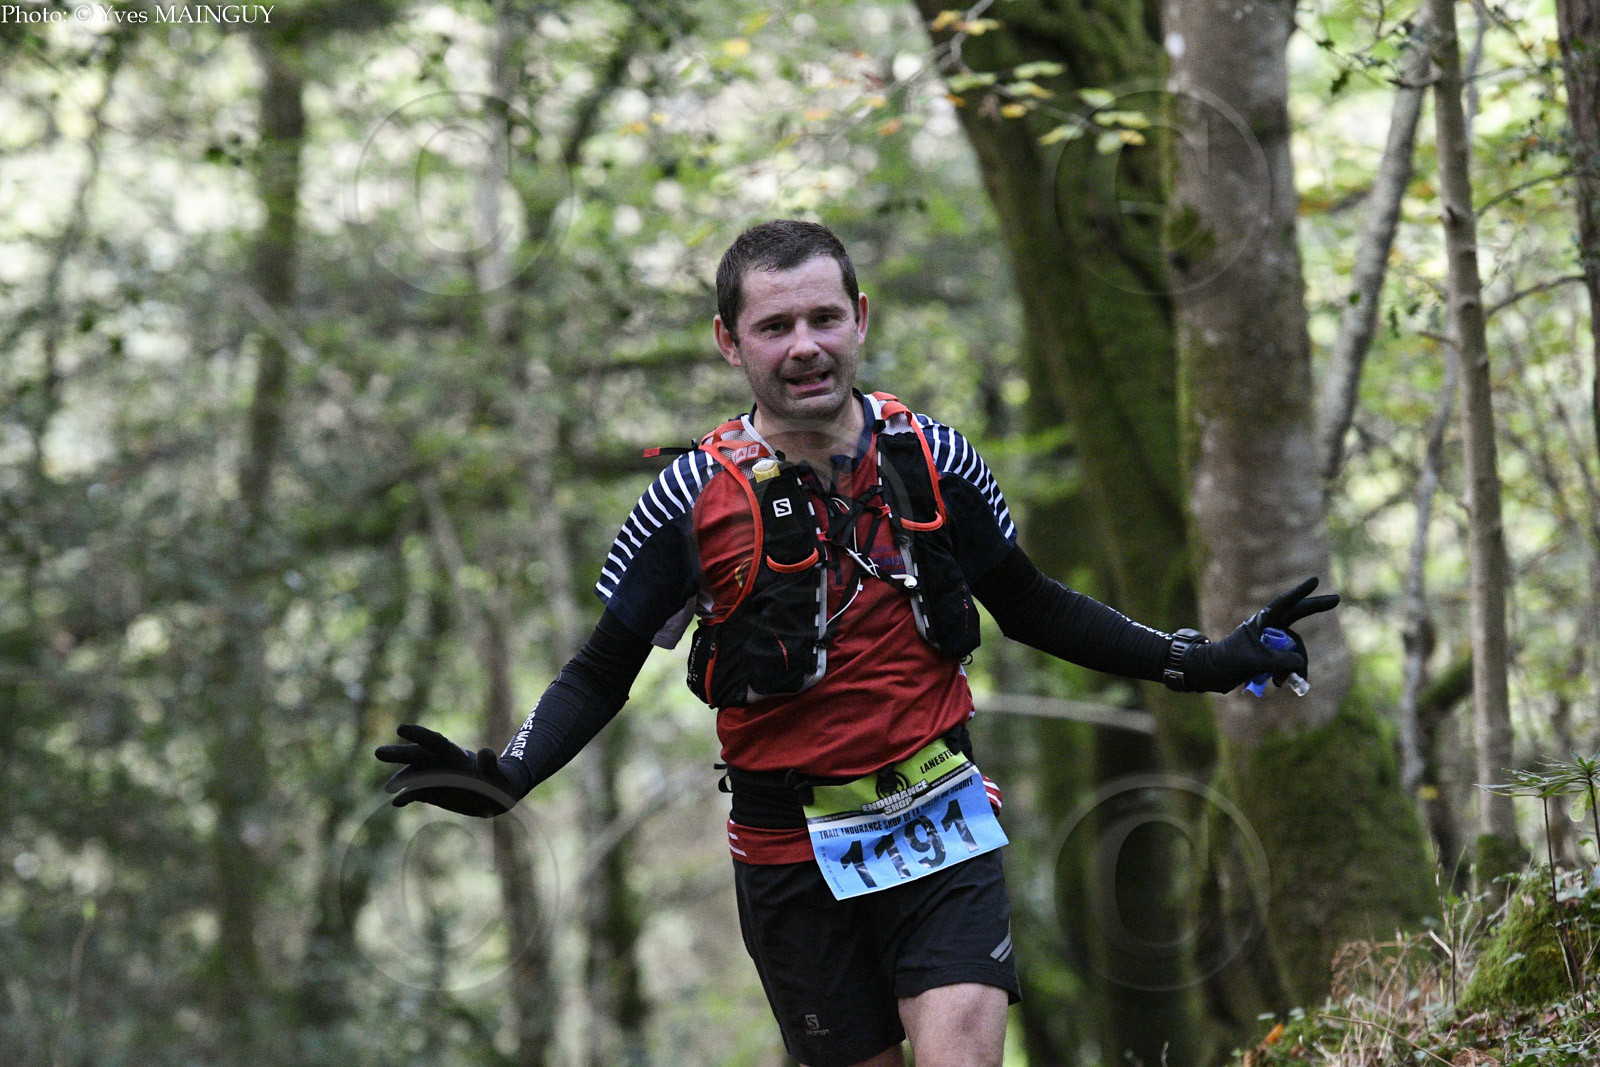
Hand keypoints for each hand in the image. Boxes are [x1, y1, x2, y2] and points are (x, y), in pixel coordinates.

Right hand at [374, 723, 520, 817]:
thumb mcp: (499, 776)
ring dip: (400, 779)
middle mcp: (441, 764)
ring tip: (388, 788)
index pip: (434, 742)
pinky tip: (397, 803)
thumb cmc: (500, 782)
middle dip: (399, 754)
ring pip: (413, 775)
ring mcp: (435, 778)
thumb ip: (491, 765)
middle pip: (418, 756)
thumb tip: (486, 752)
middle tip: (378, 752)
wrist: (494, 795)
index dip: (418, 735)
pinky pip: (416, 794)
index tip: (400, 728)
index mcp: (456, 755)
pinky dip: (407, 797)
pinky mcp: (432, 792)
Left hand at [1184, 577, 1339, 693]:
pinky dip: (1287, 673)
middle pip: (1297, 616)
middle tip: (1336, 599)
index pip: (1284, 604)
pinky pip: (1288, 662)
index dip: (1300, 593)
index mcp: (1261, 621)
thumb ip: (1281, 660)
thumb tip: (1300, 663)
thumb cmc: (1228, 662)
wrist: (1210, 674)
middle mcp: (1267, 627)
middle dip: (1315, 608)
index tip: (1315, 580)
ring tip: (1280, 682)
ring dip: (1293, 667)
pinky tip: (1278, 684)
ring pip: (1294, 649)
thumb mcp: (1256, 661)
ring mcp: (1269, 641)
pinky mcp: (1269, 655)